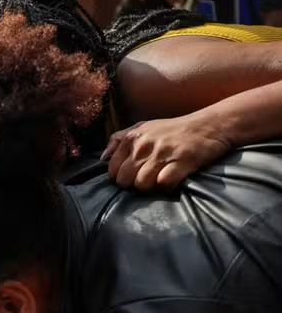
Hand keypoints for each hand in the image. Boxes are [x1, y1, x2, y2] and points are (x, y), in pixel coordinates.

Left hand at [103, 115, 232, 189]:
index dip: (121, 178)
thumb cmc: (173, 129)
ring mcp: (163, 153)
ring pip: (142, 184)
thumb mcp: (143, 127)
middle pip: (125, 180)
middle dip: (133, 185)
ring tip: (160, 180)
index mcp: (132, 138)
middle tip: (147, 181)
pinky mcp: (182, 161)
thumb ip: (119, 139)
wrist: (210, 125)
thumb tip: (102, 157)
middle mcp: (144, 145)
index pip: (112, 170)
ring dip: (151, 188)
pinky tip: (173, 180)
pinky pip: (164, 184)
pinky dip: (167, 187)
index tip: (133, 177)